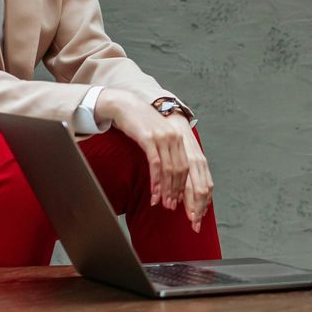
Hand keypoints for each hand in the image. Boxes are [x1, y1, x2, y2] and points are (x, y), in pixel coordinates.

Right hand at [105, 93, 212, 226]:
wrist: (125, 105)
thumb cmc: (140, 124)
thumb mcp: (157, 137)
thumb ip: (165, 151)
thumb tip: (168, 172)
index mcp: (179, 139)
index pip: (187, 167)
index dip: (184, 185)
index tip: (180, 200)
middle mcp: (174, 138)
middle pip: (181, 170)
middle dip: (176, 191)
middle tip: (172, 206)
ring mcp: (162, 138)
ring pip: (169, 170)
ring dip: (166, 189)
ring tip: (162, 203)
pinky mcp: (149, 139)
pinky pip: (156, 164)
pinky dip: (156, 181)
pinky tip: (153, 192)